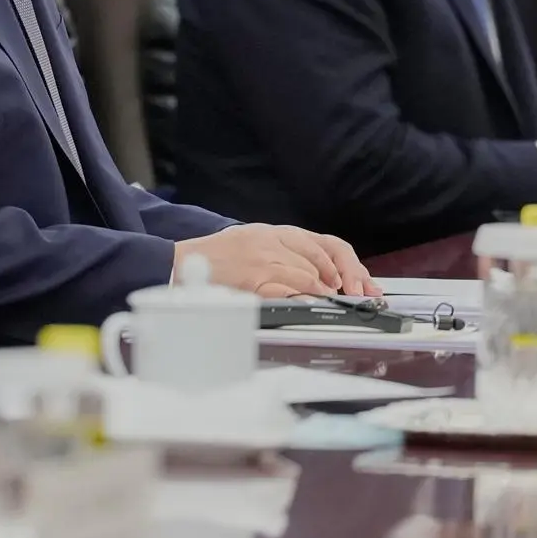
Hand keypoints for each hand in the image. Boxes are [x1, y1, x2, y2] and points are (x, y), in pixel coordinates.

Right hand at [173, 225, 377, 298]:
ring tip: (332, 304)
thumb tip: (318, 277)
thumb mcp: (253, 242)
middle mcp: (271, 241)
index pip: (324, 243)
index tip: (356, 282)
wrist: (180, 263)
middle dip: (339, 282)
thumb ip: (284, 253)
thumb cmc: (217, 257)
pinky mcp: (253, 279)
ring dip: (324, 293)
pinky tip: (313, 306)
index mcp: (274, 231)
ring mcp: (263, 260)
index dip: (346, 265)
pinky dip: (305, 300)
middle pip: (320, 260)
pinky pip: (288, 291)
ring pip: (308, 276)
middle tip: (351, 297)